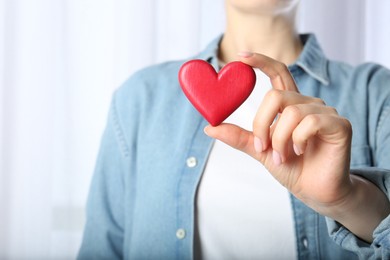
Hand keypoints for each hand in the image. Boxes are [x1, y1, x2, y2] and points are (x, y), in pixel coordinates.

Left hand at [205, 52, 352, 213]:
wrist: (314, 191)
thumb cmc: (291, 168)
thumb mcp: (260, 151)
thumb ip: (239, 137)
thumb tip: (210, 127)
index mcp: (290, 105)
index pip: (278, 73)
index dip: (261, 61)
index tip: (241, 56)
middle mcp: (308, 103)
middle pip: (275, 95)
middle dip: (261, 125)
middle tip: (263, 148)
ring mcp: (325, 112)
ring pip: (291, 112)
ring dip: (280, 140)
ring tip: (283, 157)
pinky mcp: (339, 124)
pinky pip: (310, 122)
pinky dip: (297, 141)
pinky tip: (300, 152)